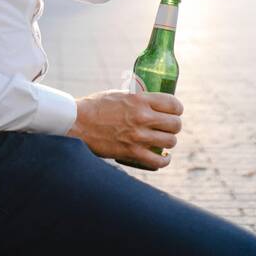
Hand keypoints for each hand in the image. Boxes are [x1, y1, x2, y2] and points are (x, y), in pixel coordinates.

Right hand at [65, 89, 182, 169]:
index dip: (178, 109)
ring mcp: (138, 136)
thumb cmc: (95, 106)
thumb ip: (136, 99)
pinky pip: (158, 161)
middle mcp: (142, 117)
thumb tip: (150, 103)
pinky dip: (164, 161)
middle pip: (175, 124)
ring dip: (170, 142)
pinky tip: (165, 158)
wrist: (77, 123)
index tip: (176, 111)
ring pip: (170, 142)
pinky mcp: (131, 153)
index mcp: (140, 99)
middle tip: (169, 127)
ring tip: (165, 141)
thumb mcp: (119, 94)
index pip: (173, 104)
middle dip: (175, 126)